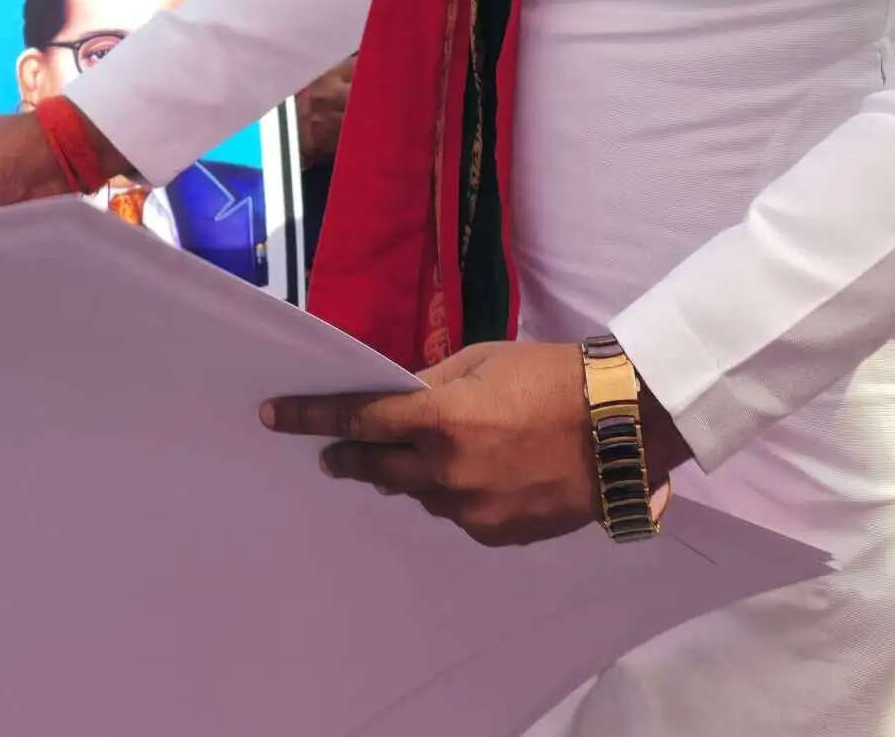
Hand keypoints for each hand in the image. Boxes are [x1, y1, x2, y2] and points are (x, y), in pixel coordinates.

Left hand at [262, 341, 683, 547]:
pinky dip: (453, 492)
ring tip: (425, 454)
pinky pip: (456, 513)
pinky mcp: (496, 534)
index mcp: (441, 419)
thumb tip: (397, 396)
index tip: (275, 416)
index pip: (359, 420)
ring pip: (418, 494)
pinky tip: (476, 473)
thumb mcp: (484, 360)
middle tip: (332, 454)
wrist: (620, 427)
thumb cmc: (551, 377)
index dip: (312, 417)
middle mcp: (446, 471)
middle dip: (349, 459)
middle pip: (376, 469)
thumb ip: (433, 383)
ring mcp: (470, 510)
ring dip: (410, 474)